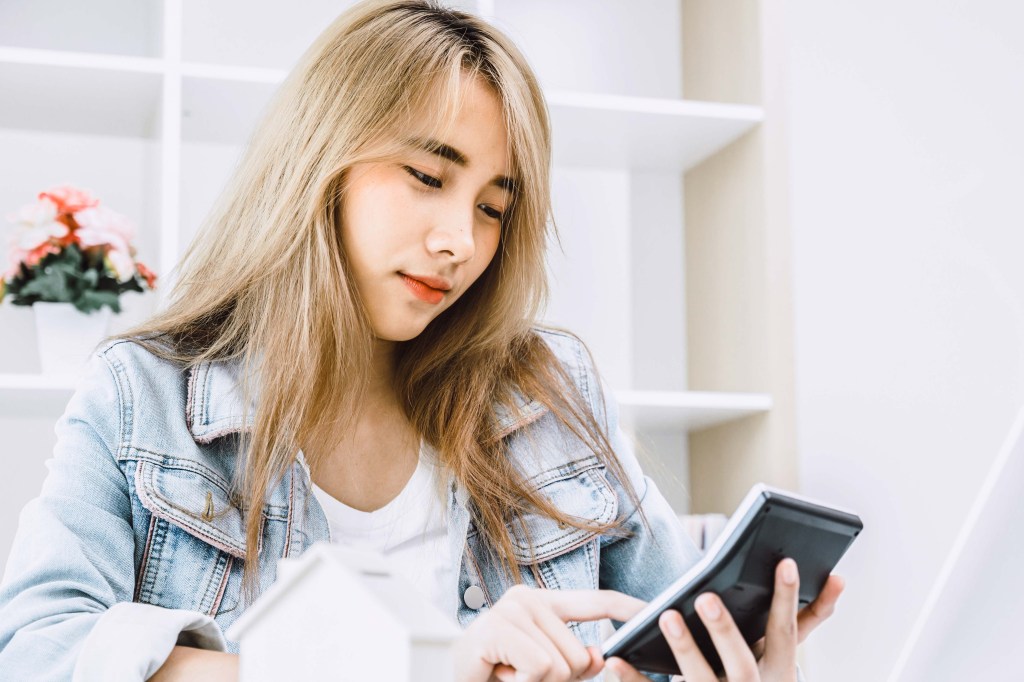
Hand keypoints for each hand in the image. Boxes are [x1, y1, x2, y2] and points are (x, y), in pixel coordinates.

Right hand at [454, 584, 646, 681]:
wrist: (464, 681)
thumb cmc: (505, 673)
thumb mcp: (550, 670)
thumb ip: (578, 661)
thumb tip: (598, 655)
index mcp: (546, 603)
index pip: (596, 601)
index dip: (627, 608)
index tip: (654, 612)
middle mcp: (528, 598)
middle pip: (579, 653)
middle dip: (559, 679)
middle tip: (525, 675)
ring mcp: (510, 609)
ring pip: (561, 665)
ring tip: (512, 674)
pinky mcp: (496, 628)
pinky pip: (539, 667)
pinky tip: (503, 674)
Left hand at [606, 559, 844, 680]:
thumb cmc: (759, 680)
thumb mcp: (782, 656)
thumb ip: (807, 619)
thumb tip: (839, 578)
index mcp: (778, 674)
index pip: (785, 634)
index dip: (788, 599)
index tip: (786, 562)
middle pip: (741, 665)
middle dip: (725, 630)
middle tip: (706, 596)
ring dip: (684, 649)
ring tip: (666, 614)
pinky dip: (634, 680)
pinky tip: (615, 657)